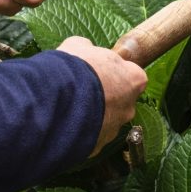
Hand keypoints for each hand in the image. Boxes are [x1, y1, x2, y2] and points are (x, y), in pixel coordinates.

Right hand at [58, 36, 147, 155]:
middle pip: (121, 101)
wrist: (57, 100)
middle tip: (83, 92)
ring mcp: (115, 128)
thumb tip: (86, 48)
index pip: (133, 76)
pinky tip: (65, 123)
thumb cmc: (74, 69)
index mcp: (133, 79)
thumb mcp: (79, 46)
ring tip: (70, 109)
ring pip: (105, 121)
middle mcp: (129, 106)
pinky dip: (80, 132)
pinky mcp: (98, 145)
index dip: (115, 74)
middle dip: (105, 97)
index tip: (100, 73)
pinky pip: (90, 137)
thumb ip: (88, 48)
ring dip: (92, 115)